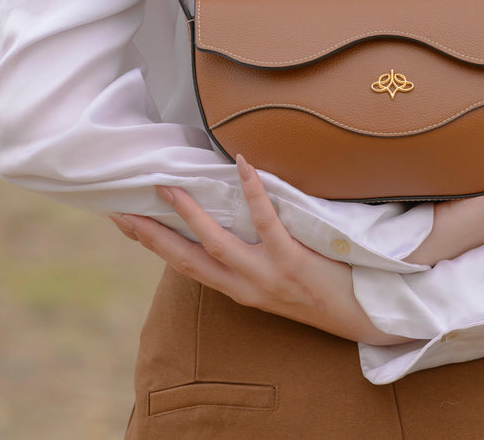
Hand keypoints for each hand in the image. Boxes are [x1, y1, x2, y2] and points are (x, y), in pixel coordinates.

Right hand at [109, 159, 410, 345]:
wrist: (361, 318)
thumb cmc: (322, 290)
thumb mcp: (276, 281)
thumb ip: (252, 256)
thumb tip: (234, 215)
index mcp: (238, 288)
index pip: (184, 265)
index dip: (152, 244)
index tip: (124, 222)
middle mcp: (244, 286)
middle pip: (185, 258)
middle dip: (151, 234)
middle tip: (122, 208)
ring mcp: (266, 276)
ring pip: (216, 242)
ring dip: (190, 213)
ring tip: (169, 186)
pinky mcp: (291, 262)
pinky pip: (266, 222)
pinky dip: (253, 191)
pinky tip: (242, 165)